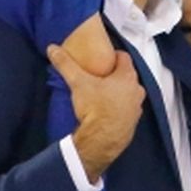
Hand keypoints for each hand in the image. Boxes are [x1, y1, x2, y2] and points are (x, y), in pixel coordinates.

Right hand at [49, 45, 144, 183]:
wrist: (101, 141)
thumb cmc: (96, 109)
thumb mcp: (78, 82)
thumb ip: (66, 64)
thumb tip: (54, 49)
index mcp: (127, 76)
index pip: (123, 57)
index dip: (112, 55)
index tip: (102, 57)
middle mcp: (137, 90)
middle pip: (126, 75)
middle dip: (114, 74)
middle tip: (99, 75)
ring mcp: (137, 107)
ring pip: (128, 92)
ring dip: (118, 91)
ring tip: (100, 93)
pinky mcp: (133, 121)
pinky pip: (127, 108)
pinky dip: (119, 107)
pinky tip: (105, 110)